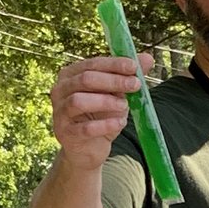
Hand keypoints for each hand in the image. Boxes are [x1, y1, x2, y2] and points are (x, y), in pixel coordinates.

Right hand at [50, 54, 154, 169]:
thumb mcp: (116, 95)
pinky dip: (105, 125)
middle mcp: (60, 90)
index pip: (92, 64)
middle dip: (113, 81)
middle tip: (136, 85)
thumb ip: (128, 77)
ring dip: (106, 102)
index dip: (114, 65)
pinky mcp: (65, 134)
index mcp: (70, 75)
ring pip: (79, 101)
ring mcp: (60, 112)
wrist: (89, 149)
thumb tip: (148, 58)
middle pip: (85, 79)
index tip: (134, 67)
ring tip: (125, 107)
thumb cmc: (100, 117)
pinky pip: (85, 128)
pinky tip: (120, 123)